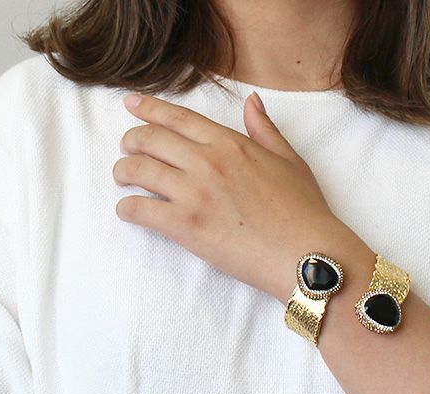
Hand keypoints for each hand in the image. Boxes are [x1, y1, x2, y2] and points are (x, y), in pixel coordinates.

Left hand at [112, 92, 341, 297]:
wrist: (307, 254)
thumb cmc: (304, 213)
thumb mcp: (290, 162)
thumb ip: (265, 131)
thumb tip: (251, 103)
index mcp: (231, 144)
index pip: (179, 118)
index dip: (149, 108)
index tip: (131, 104)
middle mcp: (207, 162)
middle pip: (150, 139)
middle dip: (131, 141)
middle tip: (127, 151)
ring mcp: (194, 193)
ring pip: (138, 170)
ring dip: (123, 172)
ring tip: (123, 179)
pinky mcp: (186, 226)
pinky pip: (139, 209)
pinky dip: (127, 208)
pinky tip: (128, 211)